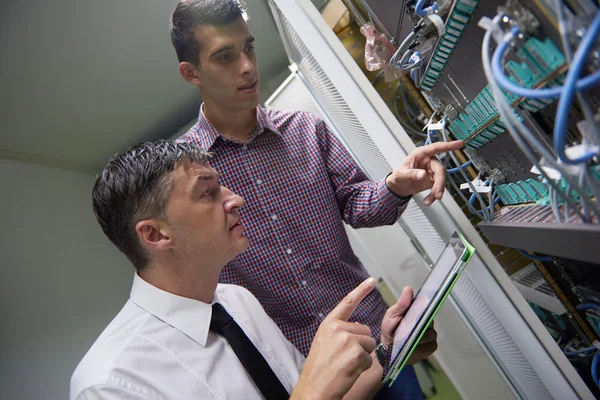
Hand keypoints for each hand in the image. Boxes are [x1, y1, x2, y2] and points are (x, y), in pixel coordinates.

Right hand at [291, 278, 377, 399]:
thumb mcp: (324, 342)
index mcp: (328, 324)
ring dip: (362, 356)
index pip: (347, 303)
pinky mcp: (356, 353)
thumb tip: (359, 328)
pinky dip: (363, 367)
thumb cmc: (318, 370)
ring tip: (345, 365)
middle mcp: (337, 328)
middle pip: (365, 330)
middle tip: (344, 358)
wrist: (314, 389)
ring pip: (369, 344)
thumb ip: (339, 331)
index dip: (360, 291)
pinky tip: (349, 371)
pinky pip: (370, 359)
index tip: (371, 281)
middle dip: (361, 344)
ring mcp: (347, 340)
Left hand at [380, 287, 437, 364]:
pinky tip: (414, 347)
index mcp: (417, 311)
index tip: (418, 311)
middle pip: (430, 321)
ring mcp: (430, 334)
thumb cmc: (390, 329)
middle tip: (409, 329)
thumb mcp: (392, 314)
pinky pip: (431, 345)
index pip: (427, 306)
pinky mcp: (431, 346)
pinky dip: (423, 347)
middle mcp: (426, 321)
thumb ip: (401, 304)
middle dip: (420, 325)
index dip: (425, 307)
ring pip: (431, 334)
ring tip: (408, 339)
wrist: (389, 348)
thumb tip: (408, 289)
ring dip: (419, 337)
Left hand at [386, 141, 463, 204]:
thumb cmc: (398, 176)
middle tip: (437, 195)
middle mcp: (429, 161)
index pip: (436, 148)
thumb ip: (410, 174)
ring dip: (437, 191)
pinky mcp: (433, 180)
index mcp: (421, 154)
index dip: (448, 146)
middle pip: (440, 170)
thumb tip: (423, 174)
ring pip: (441, 180)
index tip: (460, 144)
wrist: (398, 188)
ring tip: (429, 201)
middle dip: (440, 183)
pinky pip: (438, 187)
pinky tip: (428, 200)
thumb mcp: (400, 174)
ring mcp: (432, 171)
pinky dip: (434, 195)